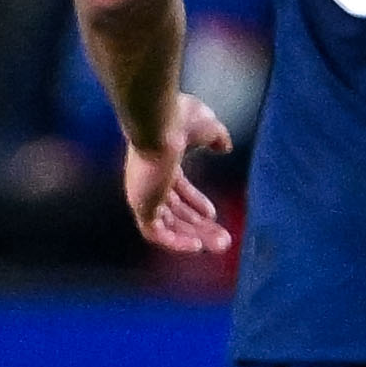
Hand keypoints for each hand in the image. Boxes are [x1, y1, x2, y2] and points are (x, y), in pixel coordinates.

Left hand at [121, 90, 233, 253]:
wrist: (159, 123)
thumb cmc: (181, 120)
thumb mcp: (208, 127)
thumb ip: (216, 137)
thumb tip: (225, 146)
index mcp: (160, 163)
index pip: (176, 190)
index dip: (195, 204)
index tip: (212, 215)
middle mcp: (150, 182)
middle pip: (175, 212)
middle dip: (199, 226)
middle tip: (223, 239)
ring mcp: (144, 194)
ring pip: (169, 225)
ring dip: (194, 236)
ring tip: (220, 245)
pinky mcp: (141, 205)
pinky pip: (156, 233)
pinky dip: (175, 242)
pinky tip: (196, 246)